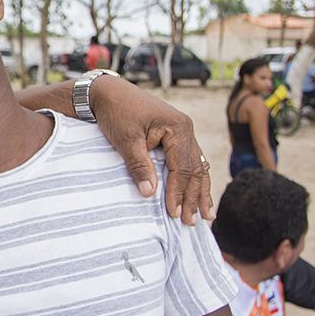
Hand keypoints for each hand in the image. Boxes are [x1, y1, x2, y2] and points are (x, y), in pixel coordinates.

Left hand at [90, 76, 210, 223]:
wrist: (107, 92)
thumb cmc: (116, 112)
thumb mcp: (126, 139)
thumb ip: (139, 165)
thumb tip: (149, 193)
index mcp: (178, 127)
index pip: (182, 168)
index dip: (179, 193)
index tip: (174, 215)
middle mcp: (186, 128)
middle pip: (195, 169)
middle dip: (194, 197)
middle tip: (192, 222)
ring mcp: (183, 131)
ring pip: (197, 166)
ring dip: (200, 191)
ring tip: (207, 215)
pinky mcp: (175, 134)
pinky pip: (190, 160)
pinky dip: (194, 178)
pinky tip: (198, 193)